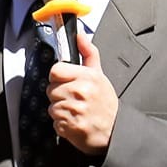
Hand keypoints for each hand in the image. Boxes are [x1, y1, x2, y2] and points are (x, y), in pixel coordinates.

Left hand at [48, 27, 115, 155]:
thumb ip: (88, 53)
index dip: (58, 77)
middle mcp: (80, 92)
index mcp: (87, 77)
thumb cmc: (105, 104)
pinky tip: (75, 122)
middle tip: (74, 100)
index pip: (55, 71)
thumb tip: (80, 35)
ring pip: (52, 107)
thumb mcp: (99, 75)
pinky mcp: (70, 126)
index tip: (66, 82)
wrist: (115, 131)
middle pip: (51, 89)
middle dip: (60, 95)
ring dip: (61, 111)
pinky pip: (55, 122)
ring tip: (76, 111)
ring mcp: (75, 110)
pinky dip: (62, 124)